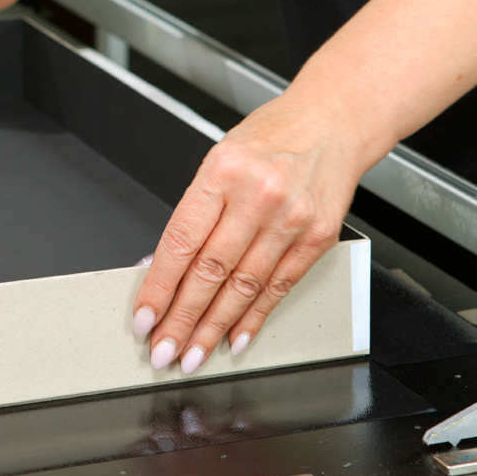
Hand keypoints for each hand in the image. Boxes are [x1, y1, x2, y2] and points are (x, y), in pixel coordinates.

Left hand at [132, 83, 388, 373]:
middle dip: (182, 319)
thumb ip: (194, 211)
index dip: (159, 287)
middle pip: (211, 271)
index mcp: (222, 170)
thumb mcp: (220, 159)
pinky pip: (279, 287)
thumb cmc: (270, 138)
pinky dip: (254, 318)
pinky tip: (235, 338)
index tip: (144, 318)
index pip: (181, 242)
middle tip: (163, 349)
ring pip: (244, 287)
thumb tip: (160, 267)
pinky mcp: (317, 237)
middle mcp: (257, 195)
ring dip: (214, 327)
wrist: (332, 121)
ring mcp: (291, 218)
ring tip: (193, 353)